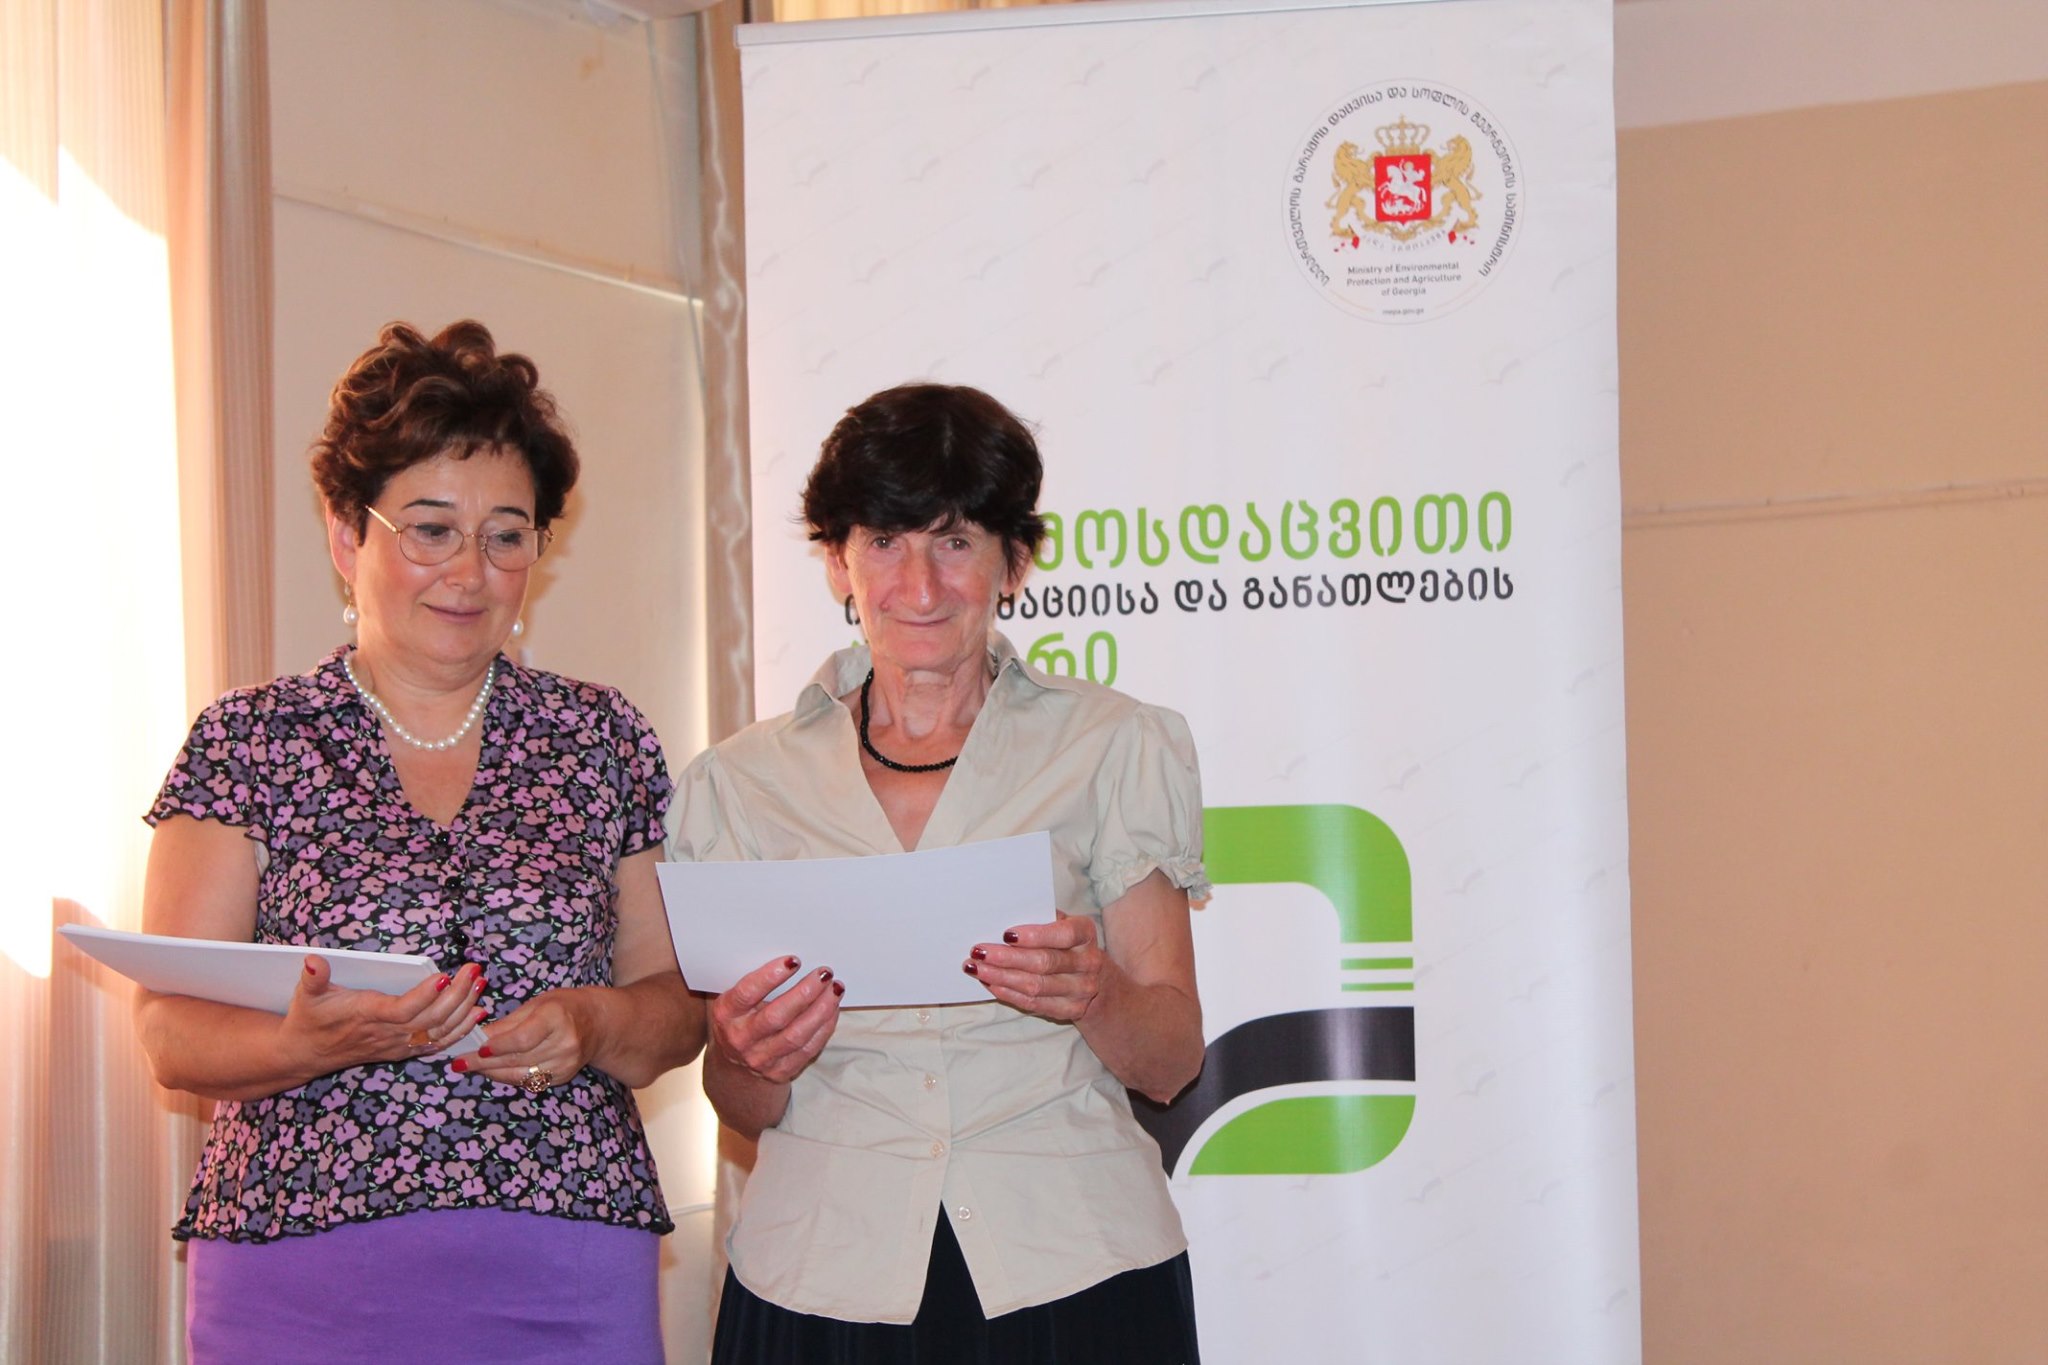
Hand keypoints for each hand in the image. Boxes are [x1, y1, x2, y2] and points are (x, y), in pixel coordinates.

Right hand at [282, 957, 486, 1073]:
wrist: (305, 1053)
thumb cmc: (309, 1018)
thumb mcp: (306, 995)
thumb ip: (313, 978)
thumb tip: (313, 960)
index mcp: (366, 1016)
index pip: (401, 1010)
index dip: (424, 996)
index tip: (443, 976)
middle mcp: (386, 1034)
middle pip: (429, 1019)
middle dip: (456, 995)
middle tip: (474, 970)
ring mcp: (396, 1045)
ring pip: (438, 1031)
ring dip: (464, 1010)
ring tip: (481, 984)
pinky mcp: (402, 1051)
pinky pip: (436, 1044)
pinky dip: (460, 1030)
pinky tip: (477, 1013)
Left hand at [454, 988, 594, 1092]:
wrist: (597, 1023)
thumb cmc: (563, 1007)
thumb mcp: (536, 1004)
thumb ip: (507, 1023)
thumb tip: (477, 1036)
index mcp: (557, 1018)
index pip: (522, 1039)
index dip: (497, 1046)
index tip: (476, 1049)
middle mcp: (564, 1044)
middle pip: (517, 1059)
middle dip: (484, 1063)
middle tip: (459, 1062)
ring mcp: (565, 1064)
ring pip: (520, 1075)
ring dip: (492, 1073)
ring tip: (469, 1068)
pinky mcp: (562, 1077)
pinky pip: (528, 1081)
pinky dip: (508, 1077)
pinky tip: (492, 1071)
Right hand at [710, 957, 843, 1084]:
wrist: (735, 1066)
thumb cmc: (740, 1019)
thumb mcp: (734, 1000)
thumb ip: (753, 981)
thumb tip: (789, 955)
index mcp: (725, 1014)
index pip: (748, 993)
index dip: (771, 976)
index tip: (794, 960)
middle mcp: (741, 1038)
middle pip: (777, 1016)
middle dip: (805, 992)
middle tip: (824, 973)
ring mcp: (761, 1059)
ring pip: (797, 1035)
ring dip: (821, 1009)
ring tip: (835, 988)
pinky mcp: (782, 1071)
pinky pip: (809, 1048)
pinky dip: (825, 1026)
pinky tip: (832, 1008)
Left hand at [965, 911, 1106, 1021]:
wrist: (1093, 977)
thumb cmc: (1066, 944)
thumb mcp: (1060, 924)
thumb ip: (1039, 919)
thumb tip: (1002, 917)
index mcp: (1085, 933)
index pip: (1064, 934)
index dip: (1035, 935)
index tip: (1006, 934)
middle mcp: (1088, 962)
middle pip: (1044, 962)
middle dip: (1007, 958)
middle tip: (979, 952)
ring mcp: (1081, 989)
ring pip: (1036, 985)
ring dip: (1001, 977)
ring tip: (976, 968)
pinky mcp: (1071, 1009)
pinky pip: (1034, 1003)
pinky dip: (1009, 993)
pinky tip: (990, 984)